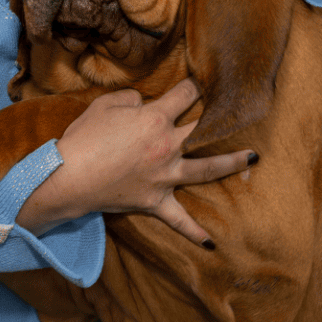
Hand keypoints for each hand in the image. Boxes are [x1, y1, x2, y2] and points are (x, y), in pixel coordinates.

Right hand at [23, 78, 255, 245]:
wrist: (68, 176)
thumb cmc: (84, 137)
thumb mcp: (105, 105)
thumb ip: (130, 98)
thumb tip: (143, 103)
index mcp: (155, 118)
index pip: (184, 95)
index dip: (193, 84)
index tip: (201, 80)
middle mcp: (167, 146)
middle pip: (203, 128)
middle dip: (219, 116)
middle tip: (235, 109)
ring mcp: (165, 176)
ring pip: (206, 169)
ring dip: (231, 162)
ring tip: (253, 157)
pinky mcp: (155, 201)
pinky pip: (179, 219)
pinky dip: (194, 231)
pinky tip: (211, 241)